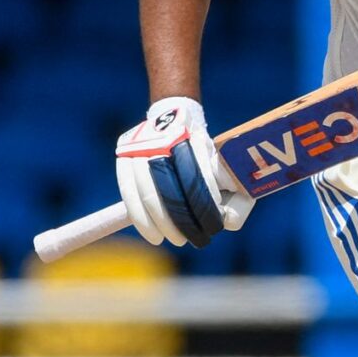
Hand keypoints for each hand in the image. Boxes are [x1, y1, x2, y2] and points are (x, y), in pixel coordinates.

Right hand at [114, 97, 252, 247]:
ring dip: (157, 222)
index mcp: (191, 136)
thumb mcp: (223, 161)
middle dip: (179, 218)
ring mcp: (140, 144)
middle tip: (189, 239)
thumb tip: (226, 219)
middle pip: (169, 186)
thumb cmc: (204, 150)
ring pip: (145, 191)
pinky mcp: (124, 153)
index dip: (203, 200)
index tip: (213, 222)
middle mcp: (163, 138)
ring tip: (169, 239)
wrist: (174, 116)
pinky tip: (150, 233)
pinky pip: (127, 190)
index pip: (197, 174)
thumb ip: (233, 190)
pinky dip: (138, 216)